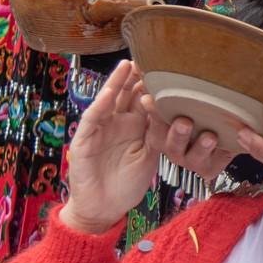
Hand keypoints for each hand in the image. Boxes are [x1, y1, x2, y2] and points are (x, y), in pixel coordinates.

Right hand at [56, 61, 165, 234]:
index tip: (167, 63)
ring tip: (128, 64)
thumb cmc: (127, 183)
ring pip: (109, 100)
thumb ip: (158, 134)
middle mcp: (116, 122)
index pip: (143, 97)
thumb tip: (178, 112)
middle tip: (148, 54)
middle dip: (135, 75)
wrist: (104, 209)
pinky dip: (101, 105)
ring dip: (117, 83)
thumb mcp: (150, 155)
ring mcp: (99, 129)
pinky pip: (93, 119)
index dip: (152, 81)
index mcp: (133, 125)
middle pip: (126, 93)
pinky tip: (111, 92)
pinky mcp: (84, 141)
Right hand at [138, 90, 236, 184]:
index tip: (150, 99)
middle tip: (184, 121)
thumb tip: (148, 61)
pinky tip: (224, 144)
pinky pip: (212, 163)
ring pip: (190, 156)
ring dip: (199, 146)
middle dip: (176, 132)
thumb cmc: (206, 112)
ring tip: (210, 136)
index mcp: (163, 129)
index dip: (152, 111)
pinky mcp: (209, 167)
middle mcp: (174, 146)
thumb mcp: (192, 96)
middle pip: (168, 142)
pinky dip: (218, 154)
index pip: (154, 119)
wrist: (233, 132)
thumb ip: (170, 84)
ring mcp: (191, 158)